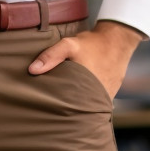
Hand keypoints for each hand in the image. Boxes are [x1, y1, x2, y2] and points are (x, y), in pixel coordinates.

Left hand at [28, 19, 144, 97]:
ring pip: (85, 108)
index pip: (65, 107)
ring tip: (62, 104)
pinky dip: (86, 102)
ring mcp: (104, 100)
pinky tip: (77, 97)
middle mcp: (96, 99)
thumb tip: (32, 70)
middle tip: (49, 107)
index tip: (42, 105)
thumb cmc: (91, 44)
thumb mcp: (69, 45)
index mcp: (84, 90)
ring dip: (75, 106)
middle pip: (75, 109)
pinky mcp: (109, 97)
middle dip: (63, 108)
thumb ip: (51, 56)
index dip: (53, 107)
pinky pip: (94, 104)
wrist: (117, 42)